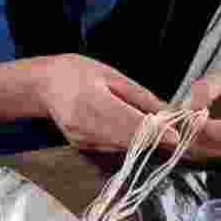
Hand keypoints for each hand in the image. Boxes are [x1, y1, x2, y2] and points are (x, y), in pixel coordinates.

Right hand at [36, 54, 165, 151]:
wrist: (44, 85)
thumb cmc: (79, 73)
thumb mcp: (113, 76)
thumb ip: (141, 98)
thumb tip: (169, 113)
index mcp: (92, 102)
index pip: (130, 123)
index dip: (156, 133)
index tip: (176, 137)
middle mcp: (84, 126)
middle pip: (128, 140)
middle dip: (155, 139)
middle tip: (176, 135)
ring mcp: (81, 139)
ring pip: (122, 146)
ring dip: (143, 142)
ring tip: (159, 130)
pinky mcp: (81, 146)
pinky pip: (112, 147)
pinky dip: (127, 141)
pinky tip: (135, 130)